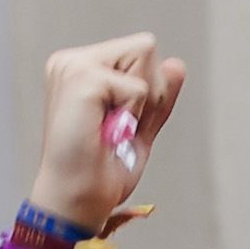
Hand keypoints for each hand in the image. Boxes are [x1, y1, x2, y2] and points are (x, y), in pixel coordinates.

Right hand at [28, 34, 187, 230]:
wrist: (77, 201)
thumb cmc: (100, 172)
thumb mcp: (140, 128)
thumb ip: (157, 95)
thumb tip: (177, 64)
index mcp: (80, 67)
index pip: (141, 51)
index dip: (148, 91)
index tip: (121, 125)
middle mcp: (72, 61)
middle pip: (145, 47)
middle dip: (148, 92)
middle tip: (118, 129)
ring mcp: (74, 66)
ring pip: (144, 56)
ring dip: (141, 103)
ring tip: (112, 130)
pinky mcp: (82, 79)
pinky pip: (139, 87)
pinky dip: (134, 116)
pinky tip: (106, 133)